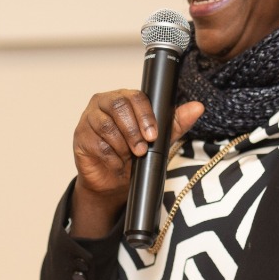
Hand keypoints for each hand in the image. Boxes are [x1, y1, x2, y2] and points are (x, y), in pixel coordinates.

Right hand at [70, 90, 203, 237]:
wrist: (114, 183)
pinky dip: (111, 157)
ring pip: (106, 126)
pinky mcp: (80, 138)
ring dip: (122, 145)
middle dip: (133, 130)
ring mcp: (88, 119)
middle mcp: (103, 103)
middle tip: (142, 149)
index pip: (134, 96)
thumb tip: (198, 107)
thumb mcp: (159, 140)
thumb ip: (176, 122)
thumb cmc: (134, 156)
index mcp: (123, 97)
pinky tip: (116, 163)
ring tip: (129, 157)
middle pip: (118, 106)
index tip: (153, 134)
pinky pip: (96, 145)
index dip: (145, 115)